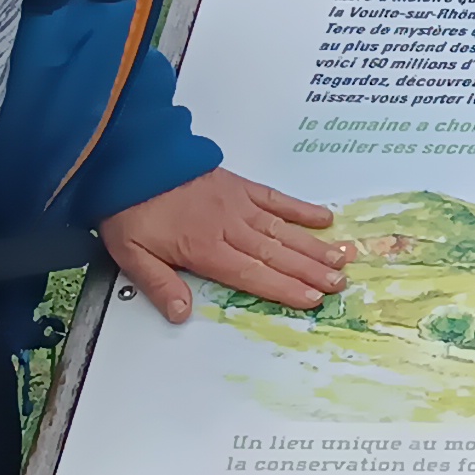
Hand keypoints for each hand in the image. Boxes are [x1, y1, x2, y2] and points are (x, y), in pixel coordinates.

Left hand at [99, 167, 351, 321]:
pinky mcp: (240, 186)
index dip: (284, 288)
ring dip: (314, 246)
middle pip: (276, 254)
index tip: (312, 299)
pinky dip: (300, 209)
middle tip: (340, 283)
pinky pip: (276, 199)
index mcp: (205, 249)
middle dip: (310, 271)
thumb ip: (159, 285)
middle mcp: (229, 228)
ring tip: (342, 258)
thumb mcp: (131, 254)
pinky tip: (323, 218)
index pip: (252, 274)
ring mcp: (239, 205)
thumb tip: (182, 314)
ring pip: (283, 230)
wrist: (133, 160)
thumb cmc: (131, 210)